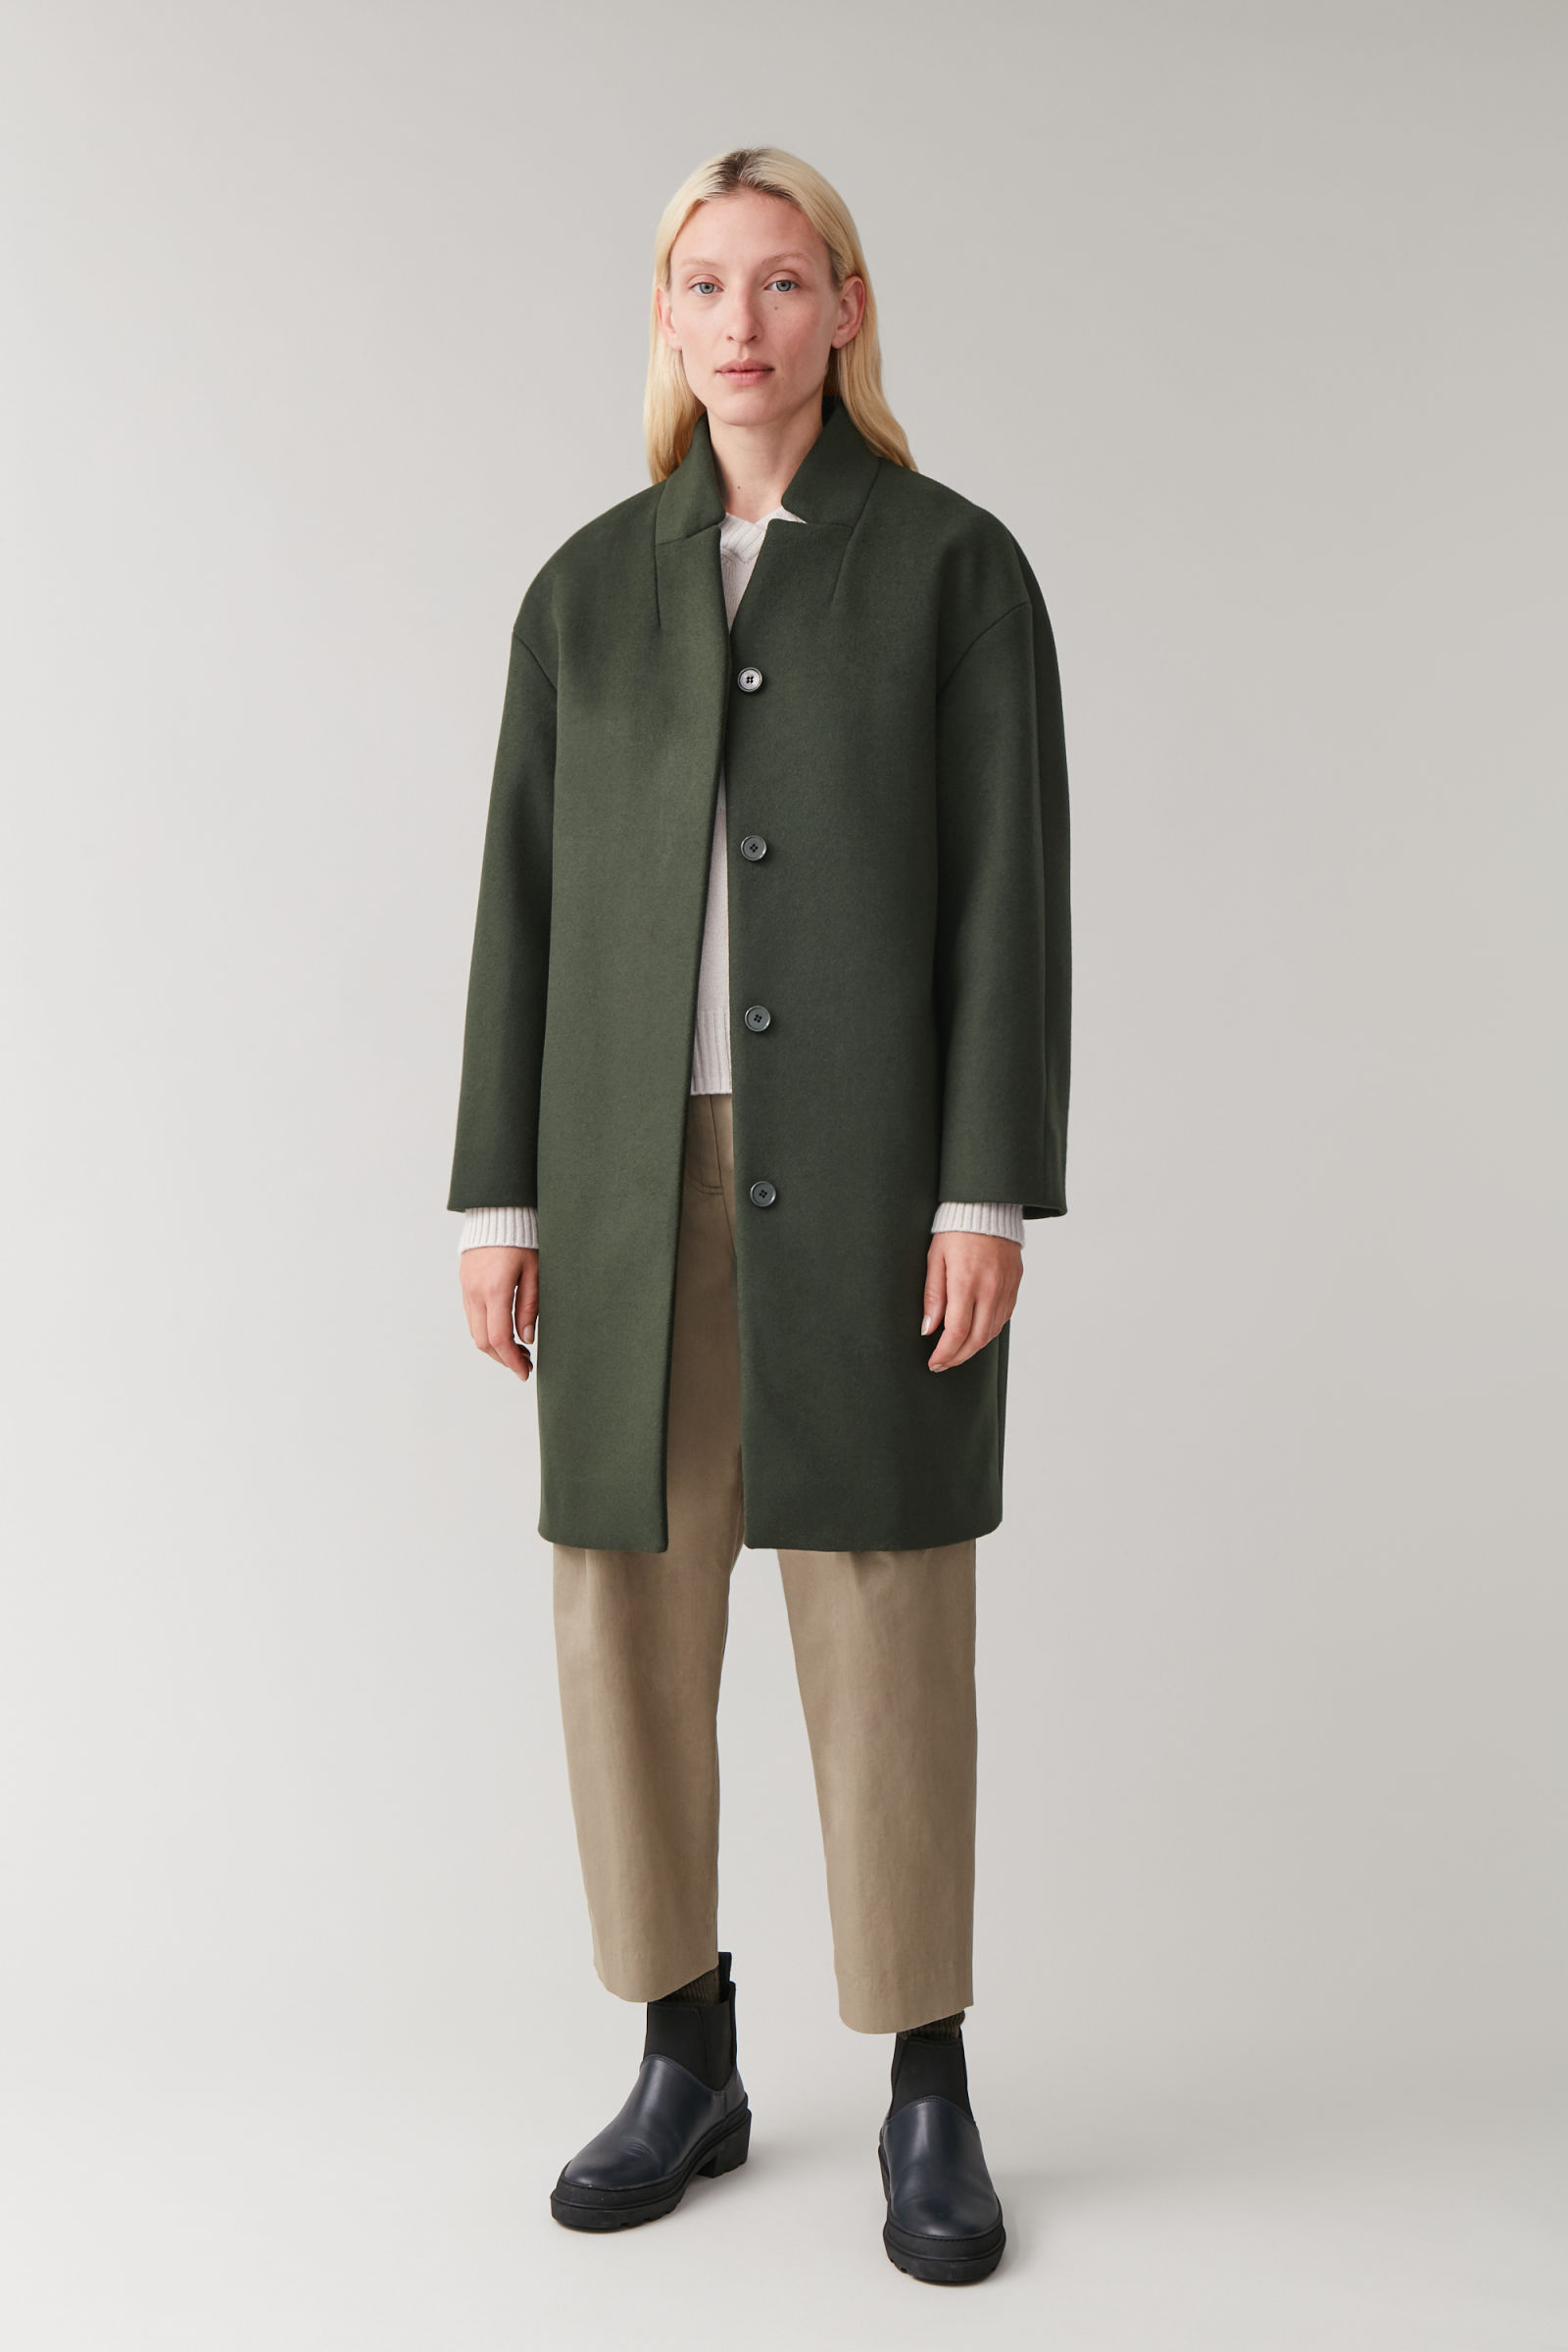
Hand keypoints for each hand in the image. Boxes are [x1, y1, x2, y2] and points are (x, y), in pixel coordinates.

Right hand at [461, 1246, 537, 1381]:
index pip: (498, 1338)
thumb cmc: (522, 1239)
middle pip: (483, 1341)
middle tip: (525, 1364)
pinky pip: (472, 1318)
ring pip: (475, 1332)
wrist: (497, 1213)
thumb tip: (526, 1339)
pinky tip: (504, 1331)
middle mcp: (475, 1293)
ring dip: (495, 1347)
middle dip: (504, 1358)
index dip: (512, 1360)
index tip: (525, 1372)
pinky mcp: (465, 1286)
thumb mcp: (535, 1272)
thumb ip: (530, 1306)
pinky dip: (486, 1332)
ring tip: (518, 1350)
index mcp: (495, 1289)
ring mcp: (466, 1289)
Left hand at [921, 1231, 1022, 1370]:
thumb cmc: (955, 1231)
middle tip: (942, 1363)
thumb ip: (933, 1296)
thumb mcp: (935, 1259)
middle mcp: (990, 1288)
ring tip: (956, 1352)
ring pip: (992, 1332)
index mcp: (966, 1282)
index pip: (957, 1332)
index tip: (934, 1362)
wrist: (987, 1208)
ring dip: (973, 1348)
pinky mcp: (1015, 1285)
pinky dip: (988, 1331)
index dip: (945, 1353)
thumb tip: (928, 1329)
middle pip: (977, 1339)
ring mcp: (1005, 1288)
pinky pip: (1003, 1318)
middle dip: (958, 1357)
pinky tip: (975, 1333)